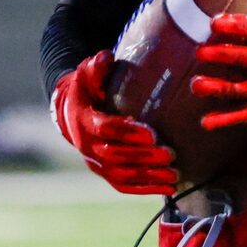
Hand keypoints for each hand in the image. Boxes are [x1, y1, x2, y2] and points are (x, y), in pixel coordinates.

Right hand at [51, 52, 178, 195]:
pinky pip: (124, 186)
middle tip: (170, 154)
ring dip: (149, 176)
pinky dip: (145, 189)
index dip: (127, 132)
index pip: (105, 129)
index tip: (151, 133)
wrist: (71, 115)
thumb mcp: (86, 75)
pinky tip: (168, 189)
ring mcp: (96, 163)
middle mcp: (87, 146)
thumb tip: (105, 57)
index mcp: (83, 121)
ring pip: (122, 175)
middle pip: (116, 156)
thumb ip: (96, 67)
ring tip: (174, 174)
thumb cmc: (86, 91)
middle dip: (143, 156)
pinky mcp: (105, 174)